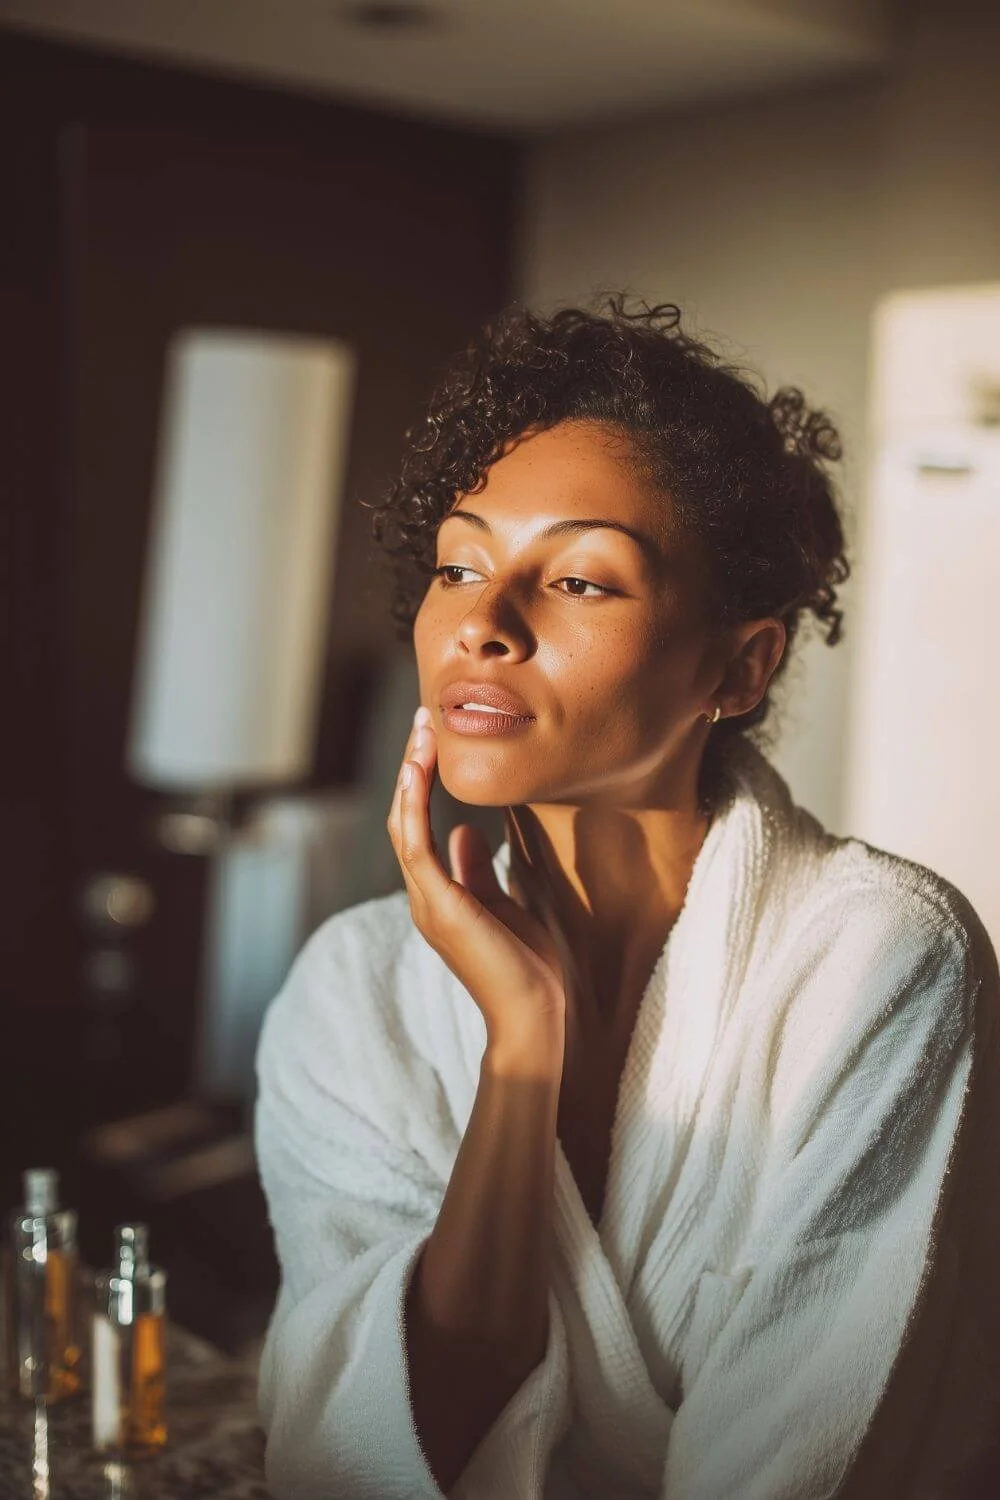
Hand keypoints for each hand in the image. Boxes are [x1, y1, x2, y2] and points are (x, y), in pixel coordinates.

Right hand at [387, 707, 566, 1049]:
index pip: (417, 824)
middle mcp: (424, 894)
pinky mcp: (438, 906)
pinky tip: (418, 771)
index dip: (420, 781)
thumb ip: (476, 870)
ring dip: (409, 776)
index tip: (432, 740)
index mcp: (437, 893)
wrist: (534, 1017)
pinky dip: (413, 805)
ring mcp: (426, 901)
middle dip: (411, 767)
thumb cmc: (525, 968)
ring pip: (402, 824)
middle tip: (422, 721)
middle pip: (403, 816)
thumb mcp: (502, 904)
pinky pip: (414, 845)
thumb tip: (464, 833)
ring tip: (420, 733)